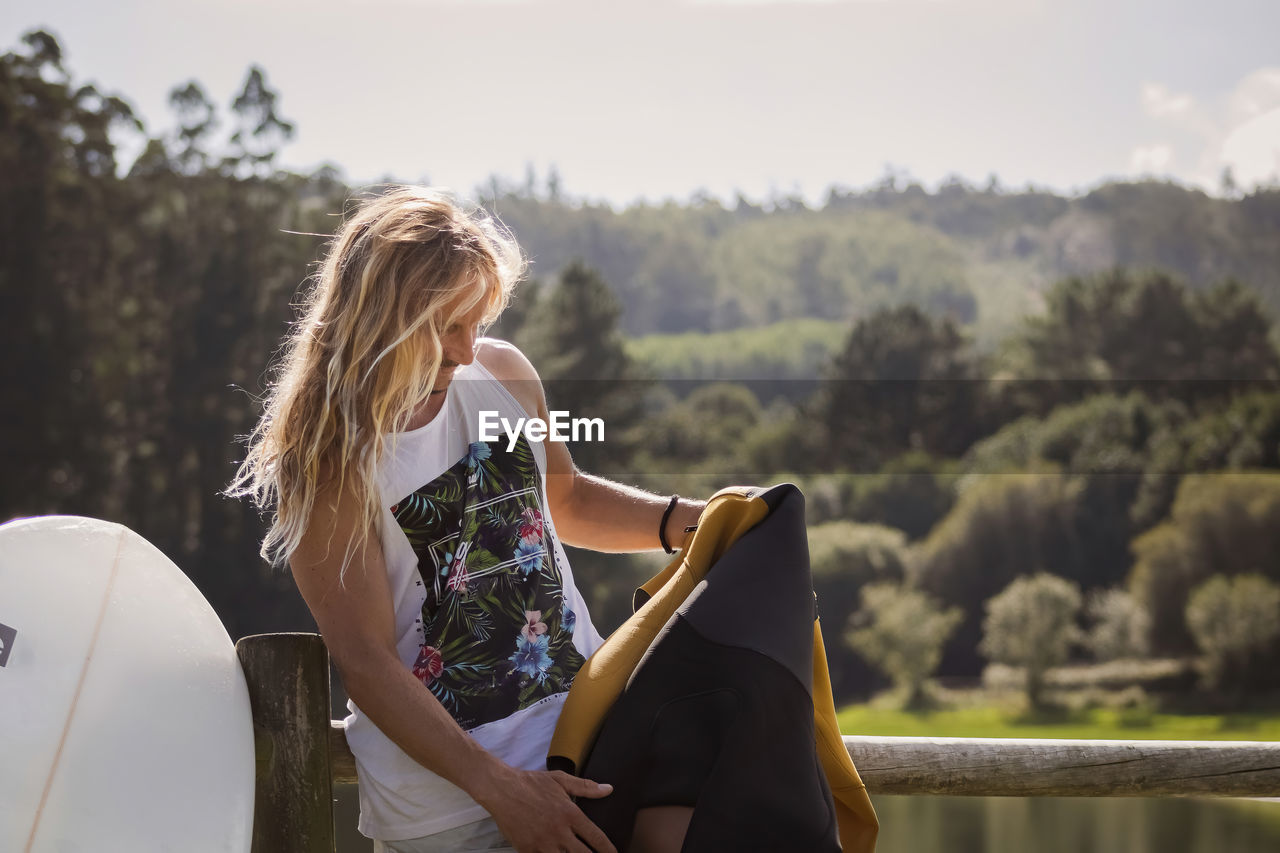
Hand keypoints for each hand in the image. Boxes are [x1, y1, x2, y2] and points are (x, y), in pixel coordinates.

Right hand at [476, 767, 616, 852]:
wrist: (501, 789)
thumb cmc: (531, 783)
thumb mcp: (561, 780)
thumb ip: (586, 787)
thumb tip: (608, 789)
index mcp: (570, 814)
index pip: (596, 837)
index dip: (607, 849)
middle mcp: (559, 831)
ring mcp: (543, 843)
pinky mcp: (527, 850)